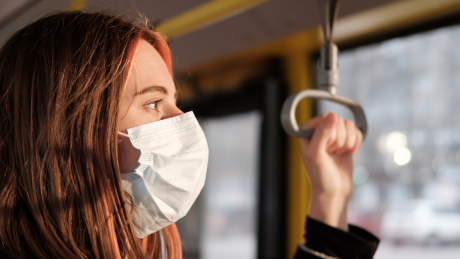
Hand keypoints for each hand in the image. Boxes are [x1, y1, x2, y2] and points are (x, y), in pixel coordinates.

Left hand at [299, 112, 362, 230]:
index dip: (328, 133)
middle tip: (330, 154)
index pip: (324, 118)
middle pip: (338, 120)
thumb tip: (332, 115)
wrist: (334, 192)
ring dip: (347, 142)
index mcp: (307, 131)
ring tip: (337, 154)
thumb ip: (322, 133)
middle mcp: (320, 131)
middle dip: (338, 139)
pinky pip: (356, 131)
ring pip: (348, 125)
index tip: (324, 149)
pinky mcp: (346, 140)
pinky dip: (356, 143)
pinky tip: (349, 152)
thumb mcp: (316, 154)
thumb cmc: (320, 176)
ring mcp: (334, 135)